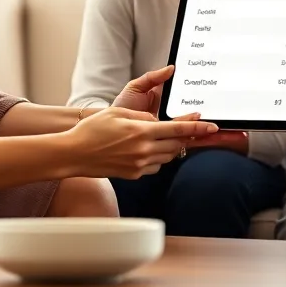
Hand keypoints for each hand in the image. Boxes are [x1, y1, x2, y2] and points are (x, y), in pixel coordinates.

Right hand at [96, 64, 244, 168]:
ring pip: (168, 157)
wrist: (73, 154)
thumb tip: (157, 121)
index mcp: (142, 131)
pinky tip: (148, 150)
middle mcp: (144, 150)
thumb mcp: (118, 112)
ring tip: (165, 139)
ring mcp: (139, 164)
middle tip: (194, 131)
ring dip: (171, 148)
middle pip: (177, 145)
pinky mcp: (134, 174)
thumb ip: (142, 116)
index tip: (212, 127)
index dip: (198, 127)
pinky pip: (155, 166)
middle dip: (187, 138)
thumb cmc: (92, 130)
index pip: (178, 130)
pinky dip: (158, 158)